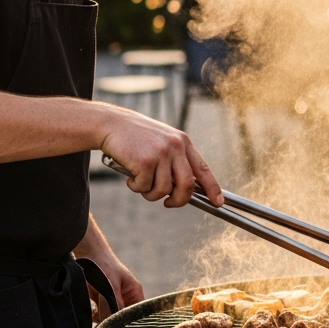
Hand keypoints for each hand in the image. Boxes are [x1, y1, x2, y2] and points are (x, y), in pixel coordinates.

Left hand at [74, 217, 144, 321]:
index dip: (130, 324)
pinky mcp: (101, 301)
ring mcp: (113, 300)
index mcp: (134, 293)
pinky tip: (91, 315)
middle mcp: (126, 298)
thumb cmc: (103, 265)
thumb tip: (110, 324)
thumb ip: (111, 305)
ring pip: (111, 317)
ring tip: (97, 319)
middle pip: (123, 318)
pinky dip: (95, 317)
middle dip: (114, 323)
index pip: (137, 314)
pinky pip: (101, 314)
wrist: (87, 253)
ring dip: (103, 320)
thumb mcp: (110, 286)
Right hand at [99, 106, 222, 207]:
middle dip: (178, 200)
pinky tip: (129, 177)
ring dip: (150, 194)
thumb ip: (175, 161)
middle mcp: (176, 146)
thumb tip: (183, 189)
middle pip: (187, 185)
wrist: (110, 124)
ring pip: (164, 190)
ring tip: (139, 184)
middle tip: (168, 203)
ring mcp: (161, 153)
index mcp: (183, 142)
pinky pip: (144, 187)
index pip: (203, 169)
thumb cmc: (135, 137)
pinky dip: (136, 187)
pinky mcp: (145, 161)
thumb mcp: (162, 143)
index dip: (212, 188)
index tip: (217, 202)